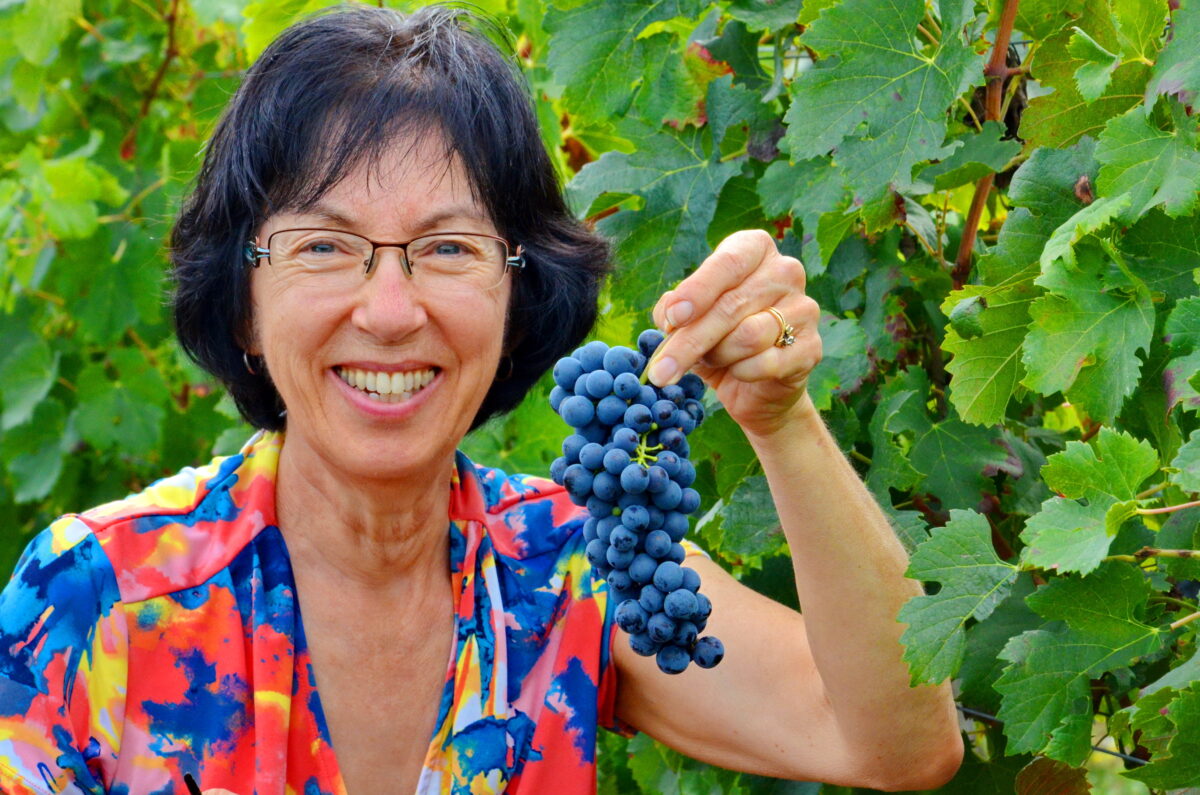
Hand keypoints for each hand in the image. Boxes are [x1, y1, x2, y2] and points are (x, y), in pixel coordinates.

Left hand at [648, 230, 820, 436]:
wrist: (756, 386)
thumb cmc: (718, 339)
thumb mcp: (688, 320)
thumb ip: (673, 310)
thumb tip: (669, 316)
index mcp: (754, 249)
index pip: (727, 263)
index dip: (697, 291)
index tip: (673, 318)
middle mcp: (785, 271)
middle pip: (731, 306)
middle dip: (689, 342)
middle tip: (660, 371)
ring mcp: (804, 308)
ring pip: (748, 336)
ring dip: (718, 356)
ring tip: (713, 359)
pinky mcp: (812, 348)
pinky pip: (766, 363)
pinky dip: (741, 373)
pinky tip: (738, 372)